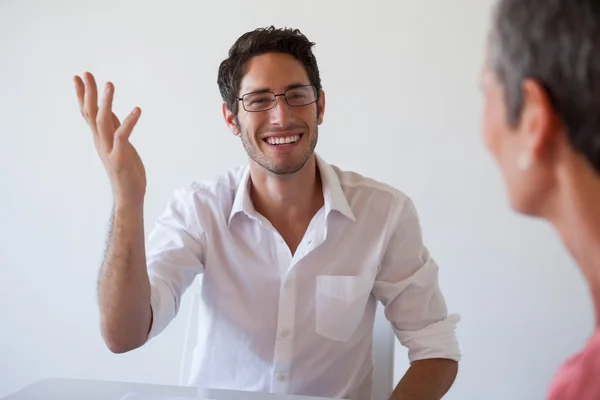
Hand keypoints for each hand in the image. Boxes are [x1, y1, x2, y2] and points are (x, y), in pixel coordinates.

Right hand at [74, 72, 145, 205]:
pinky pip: (122, 136)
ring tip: (109, 84)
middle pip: (90, 113)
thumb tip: (109, 110)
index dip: (83, 95)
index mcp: (100, 138)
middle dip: (88, 93)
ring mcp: (109, 150)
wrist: (129, 196)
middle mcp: (101, 142)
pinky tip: (137, 110)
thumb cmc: (126, 170)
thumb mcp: (119, 144)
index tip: (79, 77)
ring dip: (105, 102)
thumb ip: (113, 128)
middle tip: (86, 74)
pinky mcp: (120, 158)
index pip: (87, 113)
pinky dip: (129, 122)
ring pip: (103, 122)